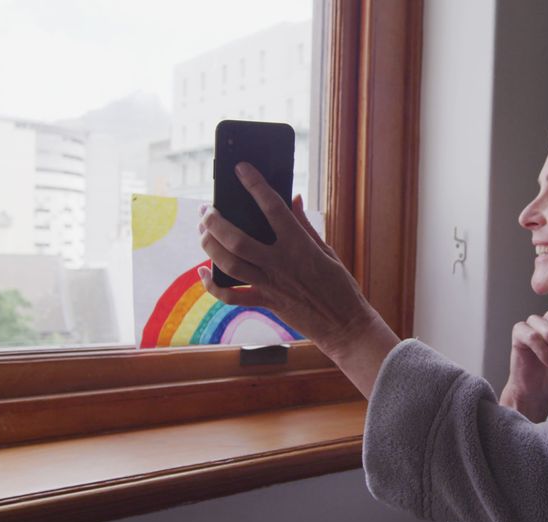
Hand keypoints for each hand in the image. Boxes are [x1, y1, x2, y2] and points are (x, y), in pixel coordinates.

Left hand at [198, 163, 397, 396]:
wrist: (345, 325)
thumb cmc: (340, 286)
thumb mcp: (326, 250)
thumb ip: (304, 225)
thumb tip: (293, 199)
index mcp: (300, 245)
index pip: (273, 207)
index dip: (255, 184)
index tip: (241, 169)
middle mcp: (281, 263)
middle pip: (237, 238)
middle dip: (215, 221)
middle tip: (206, 210)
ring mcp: (271, 284)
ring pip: (229, 264)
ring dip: (209, 246)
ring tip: (203, 232)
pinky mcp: (266, 303)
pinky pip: (231, 296)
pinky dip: (212, 285)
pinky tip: (203, 272)